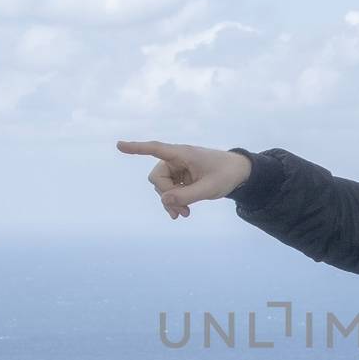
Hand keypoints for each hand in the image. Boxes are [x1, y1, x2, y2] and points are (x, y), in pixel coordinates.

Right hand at [115, 140, 253, 219]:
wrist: (239, 174)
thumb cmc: (226, 174)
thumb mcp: (209, 188)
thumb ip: (187, 196)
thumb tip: (165, 200)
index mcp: (183, 154)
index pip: (156, 149)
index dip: (137, 148)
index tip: (119, 145)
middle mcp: (177, 159)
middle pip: (157, 178)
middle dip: (166, 195)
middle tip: (181, 211)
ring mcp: (178, 168)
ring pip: (161, 187)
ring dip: (171, 201)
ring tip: (185, 214)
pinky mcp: (181, 177)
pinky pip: (169, 191)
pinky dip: (174, 202)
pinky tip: (182, 213)